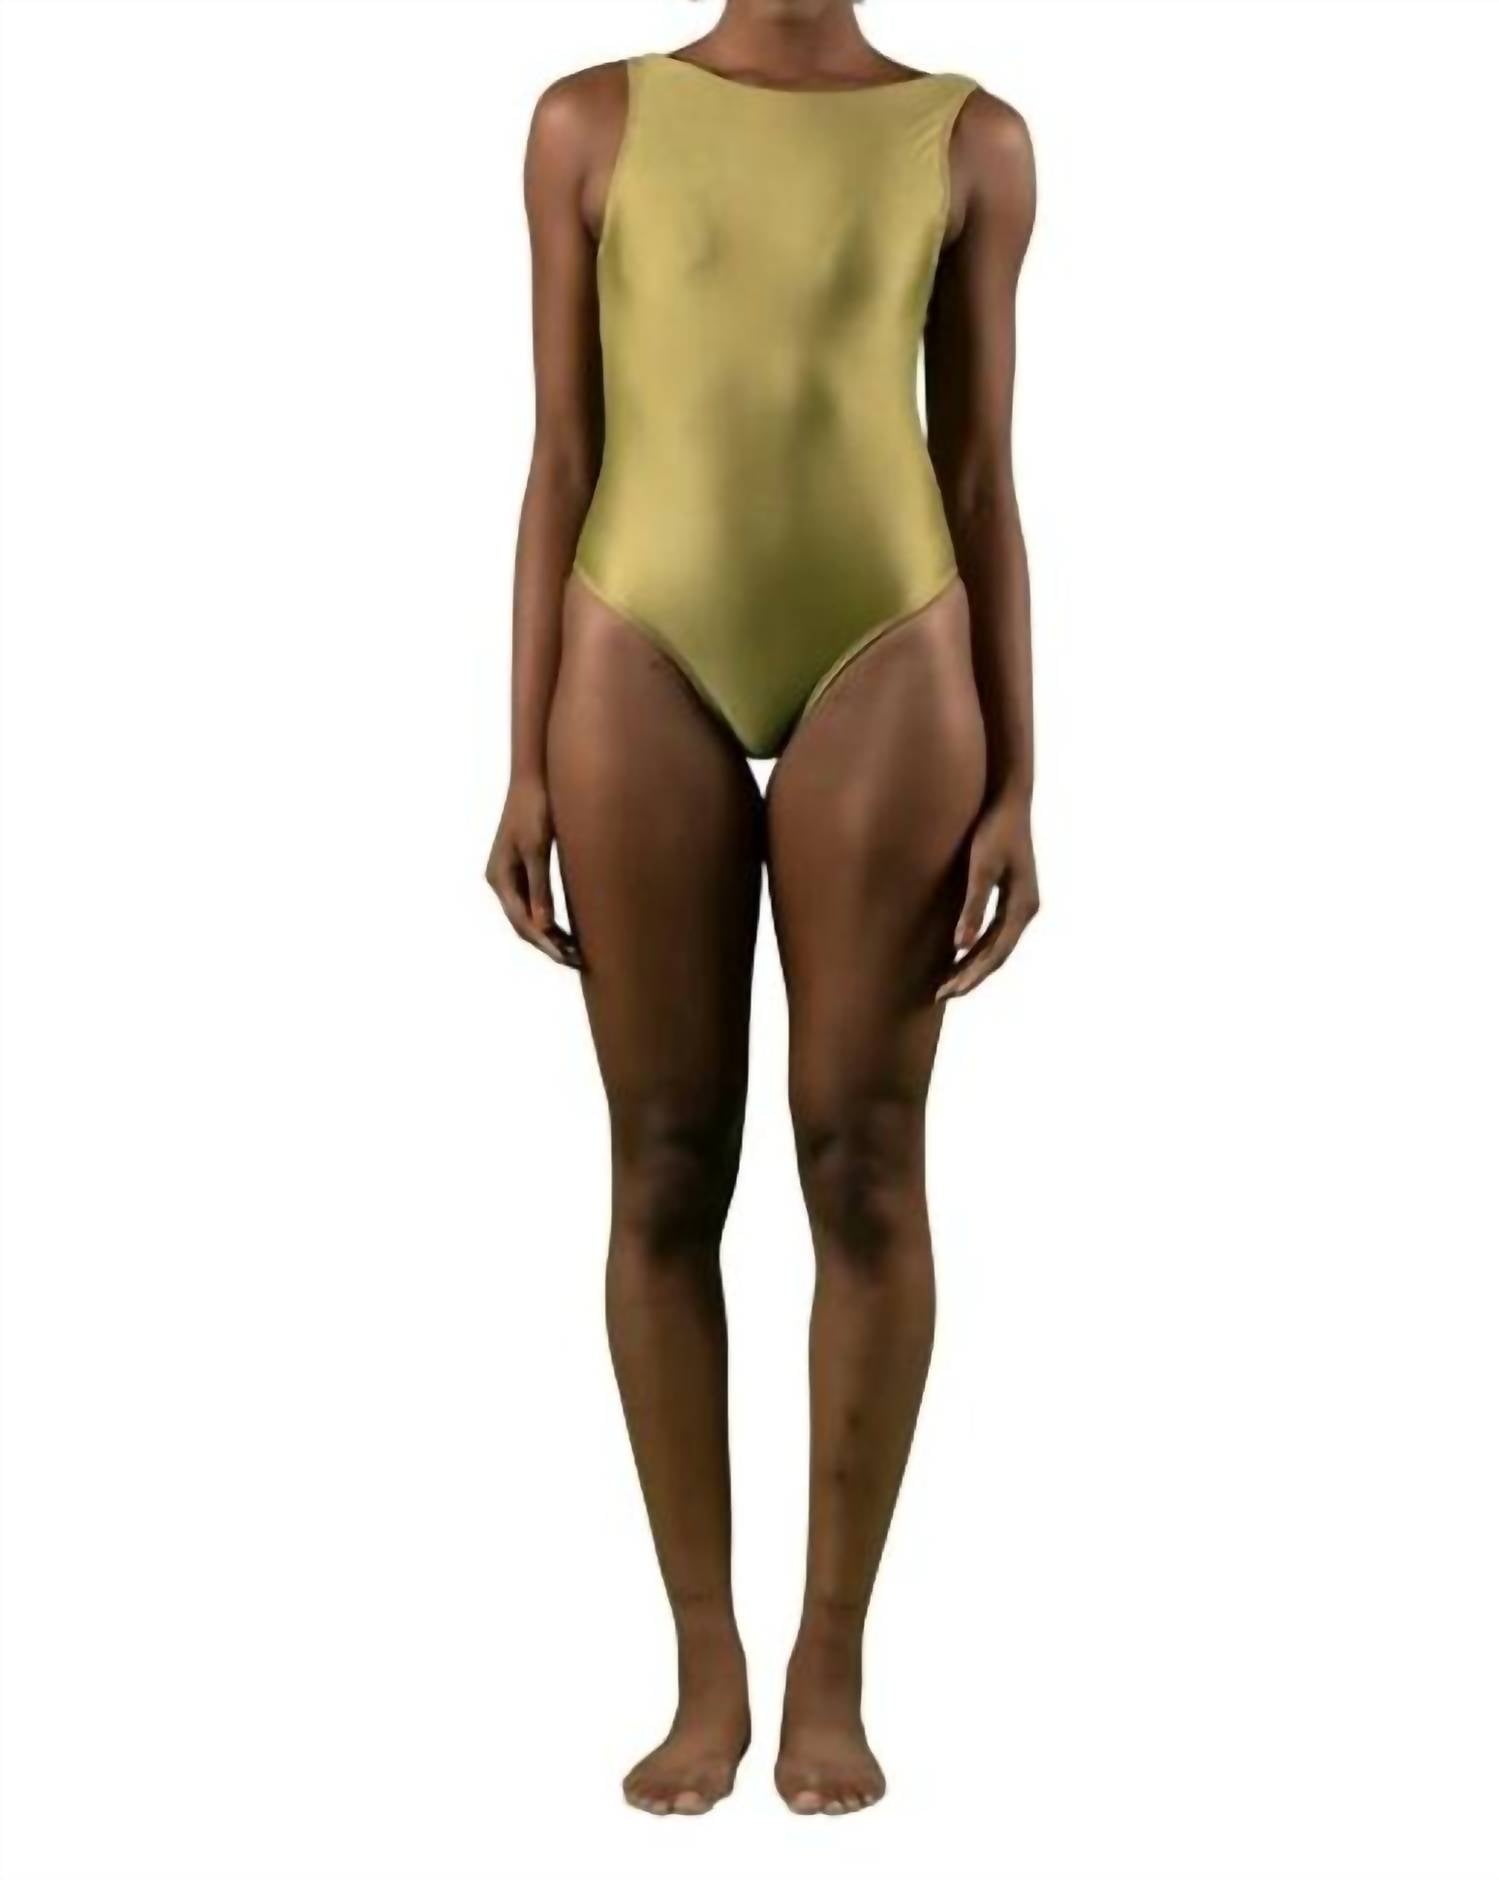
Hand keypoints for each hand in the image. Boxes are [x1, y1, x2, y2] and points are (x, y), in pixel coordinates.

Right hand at [485, 775, 580, 969]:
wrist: (533, 778)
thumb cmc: (535, 808)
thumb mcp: (537, 849)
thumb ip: (539, 887)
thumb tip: (543, 926)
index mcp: (500, 877)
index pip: (522, 922)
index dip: (545, 943)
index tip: (567, 957)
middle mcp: (500, 880)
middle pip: (523, 924)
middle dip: (549, 944)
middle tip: (577, 960)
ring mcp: (510, 876)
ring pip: (529, 917)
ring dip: (550, 935)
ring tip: (575, 952)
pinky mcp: (523, 869)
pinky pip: (534, 903)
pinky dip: (549, 920)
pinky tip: (568, 930)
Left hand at [937, 791, 1038, 1000]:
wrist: (1009, 799)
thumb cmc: (994, 829)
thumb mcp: (981, 867)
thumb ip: (974, 906)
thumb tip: (961, 946)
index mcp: (1023, 907)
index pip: (995, 954)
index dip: (971, 976)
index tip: (946, 992)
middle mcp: (1025, 910)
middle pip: (997, 955)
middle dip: (969, 977)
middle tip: (939, 995)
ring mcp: (1020, 904)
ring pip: (996, 946)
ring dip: (972, 965)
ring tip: (946, 983)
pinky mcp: (1011, 895)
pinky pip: (994, 932)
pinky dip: (976, 947)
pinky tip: (957, 953)